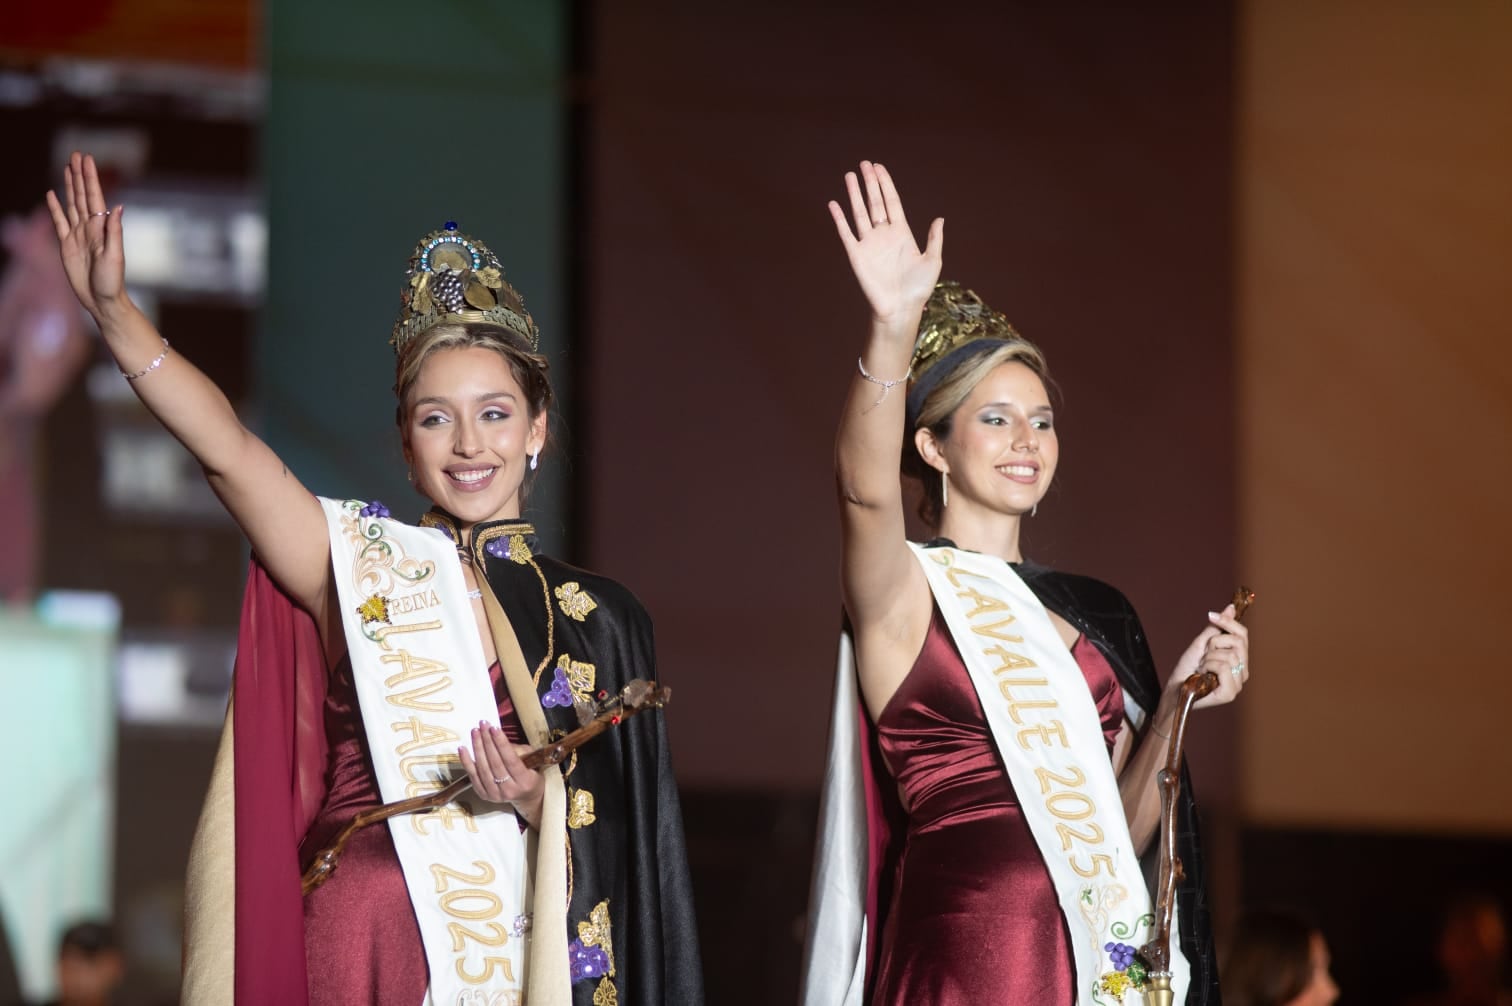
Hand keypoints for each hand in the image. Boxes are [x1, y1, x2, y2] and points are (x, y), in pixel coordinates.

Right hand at [44, 152, 127, 320]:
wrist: (102, 300)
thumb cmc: (112, 281)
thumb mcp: (115, 256)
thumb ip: (114, 231)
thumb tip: (118, 207)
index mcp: (101, 228)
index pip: (94, 196)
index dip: (90, 177)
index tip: (86, 159)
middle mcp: (89, 227)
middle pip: (82, 195)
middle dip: (79, 174)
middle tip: (76, 154)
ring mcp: (77, 235)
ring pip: (71, 204)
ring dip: (69, 186)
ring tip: (66, 168)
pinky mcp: (67, 245)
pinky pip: (59, 222)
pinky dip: (55, 207)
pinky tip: (52, 194)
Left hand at [459, 721, 544, 824]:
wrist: (526, 796)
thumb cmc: (530, 773)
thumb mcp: (532, 760)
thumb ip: (518, 750)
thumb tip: (499, 739)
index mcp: (525, 781)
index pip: (511, 760)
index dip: (501, 743)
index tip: (494, 728)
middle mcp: (509, 790)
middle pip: (495, 763)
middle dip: (487, 741)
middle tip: (482, 725)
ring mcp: (495, 795)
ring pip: (483, 768)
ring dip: (477, 748)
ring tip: (475, 732)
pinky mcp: (483, 795)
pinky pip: (472, 776)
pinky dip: (466, 761)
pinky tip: (463, 748)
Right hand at [828, 161, 943, 323]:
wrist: (901, 309)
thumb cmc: (918, 289)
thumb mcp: (933, 261)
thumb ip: (934, 239)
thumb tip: (939, 218)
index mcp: (902, 233)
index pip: (892, 202)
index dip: (886, 184)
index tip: (879, 168)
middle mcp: (884, 235)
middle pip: (875, 202)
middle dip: (870, 183)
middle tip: (864, 164)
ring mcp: (869, 244)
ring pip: (860, 212)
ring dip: (854, 194)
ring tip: (849, 175)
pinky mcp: (857, 255)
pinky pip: (846, 233)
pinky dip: (839, 219)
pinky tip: (834, 204)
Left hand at [1165, 603, 1249, 709]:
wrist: (1175, 688)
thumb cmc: (1187, 668)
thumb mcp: (1202, 643)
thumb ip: (1217, 627)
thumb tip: (1231, 608)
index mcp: (1239, 660)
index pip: (1243, 634)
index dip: (1228, 622)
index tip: (1211, 615)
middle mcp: (1242, 671)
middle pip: (1238, 642)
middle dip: (1215, 643)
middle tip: (1203, 653)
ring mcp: (1238, 683)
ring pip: (1229, 655)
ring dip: (1208, 658)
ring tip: (1201, 667)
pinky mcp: (1230, 693)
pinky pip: (1223, 667)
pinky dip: (1209, 666)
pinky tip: (1202, 674)